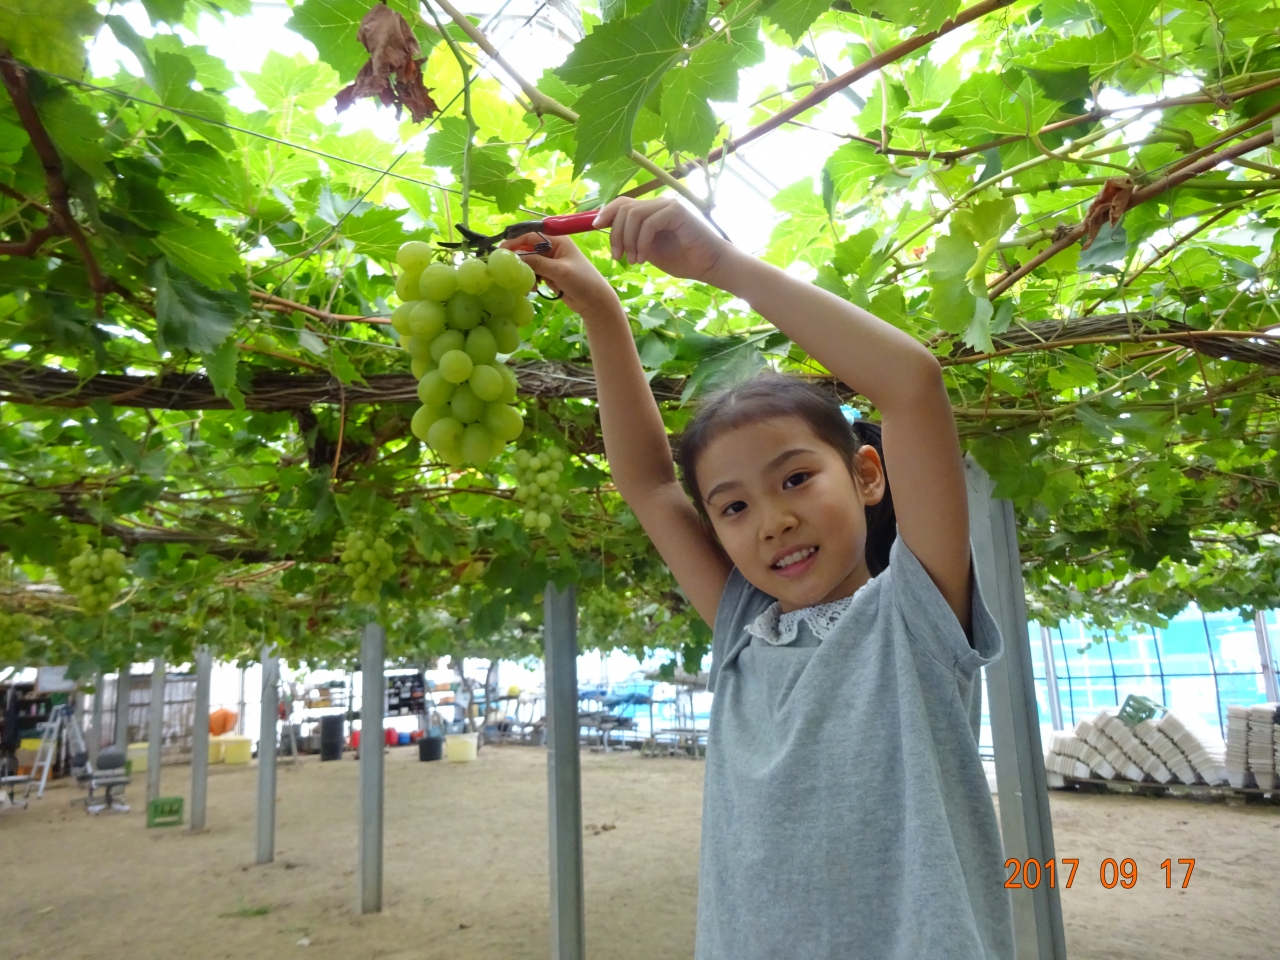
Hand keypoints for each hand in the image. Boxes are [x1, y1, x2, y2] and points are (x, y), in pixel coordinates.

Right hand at [500, 233, 619, 317]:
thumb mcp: (559, 270)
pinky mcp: (549, 273)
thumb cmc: (582, 281)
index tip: (501, 251)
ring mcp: (550, 261)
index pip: (530, 235)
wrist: (595, 301)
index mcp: (557, 239)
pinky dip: (529, 279)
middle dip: (518, 258)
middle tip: (505, 270)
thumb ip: (537, 263)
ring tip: (524, 283)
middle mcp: (552, 247)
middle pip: (527, 248)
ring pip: (528, 262)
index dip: (515, 241)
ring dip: (523, 272)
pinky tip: (532, 289)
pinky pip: (533, 273)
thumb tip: (515, 257)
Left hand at [593, 197, 731, 282]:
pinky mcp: (677, 211)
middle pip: (623, 208)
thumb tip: (608, 234)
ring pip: (633, 215)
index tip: (595, 227)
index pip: (622, 203)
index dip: (605, 212)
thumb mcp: (648, 250)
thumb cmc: (682, 259)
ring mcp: (668, 205)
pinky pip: (649, 223)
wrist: (709, 265)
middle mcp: (658, 203)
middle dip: (615, 234)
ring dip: (628, 241)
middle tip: (618, 256)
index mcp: (650, 210)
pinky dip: (641, 242)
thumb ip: (632, 240)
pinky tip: (643, 258)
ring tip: (634, 260)